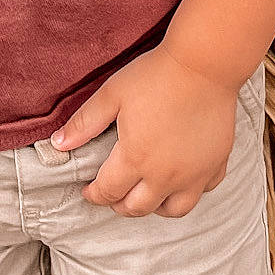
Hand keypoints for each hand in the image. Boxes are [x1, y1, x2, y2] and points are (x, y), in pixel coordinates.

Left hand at [51, 45, 237, 217]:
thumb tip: (58, 144)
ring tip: (146, 195)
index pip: (108, 192)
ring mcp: (195, 173)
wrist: (205, 64)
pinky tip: (182, 179)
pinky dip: (190, 191)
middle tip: (112, 195)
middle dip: (119, 205)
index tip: (88, 190)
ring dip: (155, 207)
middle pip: (138, 208)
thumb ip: (84, 123)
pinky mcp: (216, 163)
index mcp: (135, 159)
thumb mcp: (112, 95)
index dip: (94, 194)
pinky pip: (204, 190)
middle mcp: (165, 174)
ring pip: (174, 210)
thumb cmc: (157, 76)